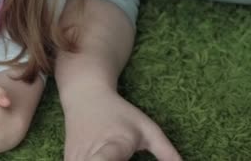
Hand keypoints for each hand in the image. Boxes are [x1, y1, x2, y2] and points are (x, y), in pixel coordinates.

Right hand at [62, 86, 180, 160]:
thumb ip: (166, 151)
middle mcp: (88, 156)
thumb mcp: (146, 128)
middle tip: (125, 156)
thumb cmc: (119, 113)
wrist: (84, 96)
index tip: (107, 159)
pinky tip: (109, 155)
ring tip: (121, 154)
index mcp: (113, 146)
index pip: (104, 160)